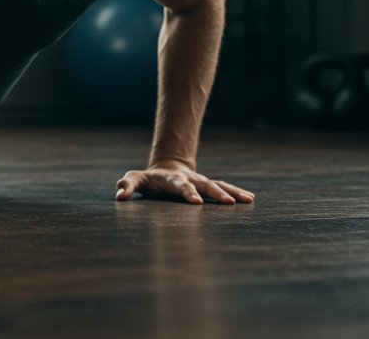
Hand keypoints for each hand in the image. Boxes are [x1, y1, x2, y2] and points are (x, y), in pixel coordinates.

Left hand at [114, 160, 254, 204]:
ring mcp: (201, 181)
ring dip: (231, 192)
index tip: (196, 202)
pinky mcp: (208, 186)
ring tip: (247, 200)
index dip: (188, 193)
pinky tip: (249, 199)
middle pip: (204, 184)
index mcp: (172, 179)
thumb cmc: (149, 178)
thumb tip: (119, 195)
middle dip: (216, 193)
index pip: (180, 186)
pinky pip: (224, 188)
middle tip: (228, 203)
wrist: (166, 167)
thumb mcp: (135, 179)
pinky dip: (236, 192)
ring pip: (218, 185)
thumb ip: (127, 185)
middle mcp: (190, 179)